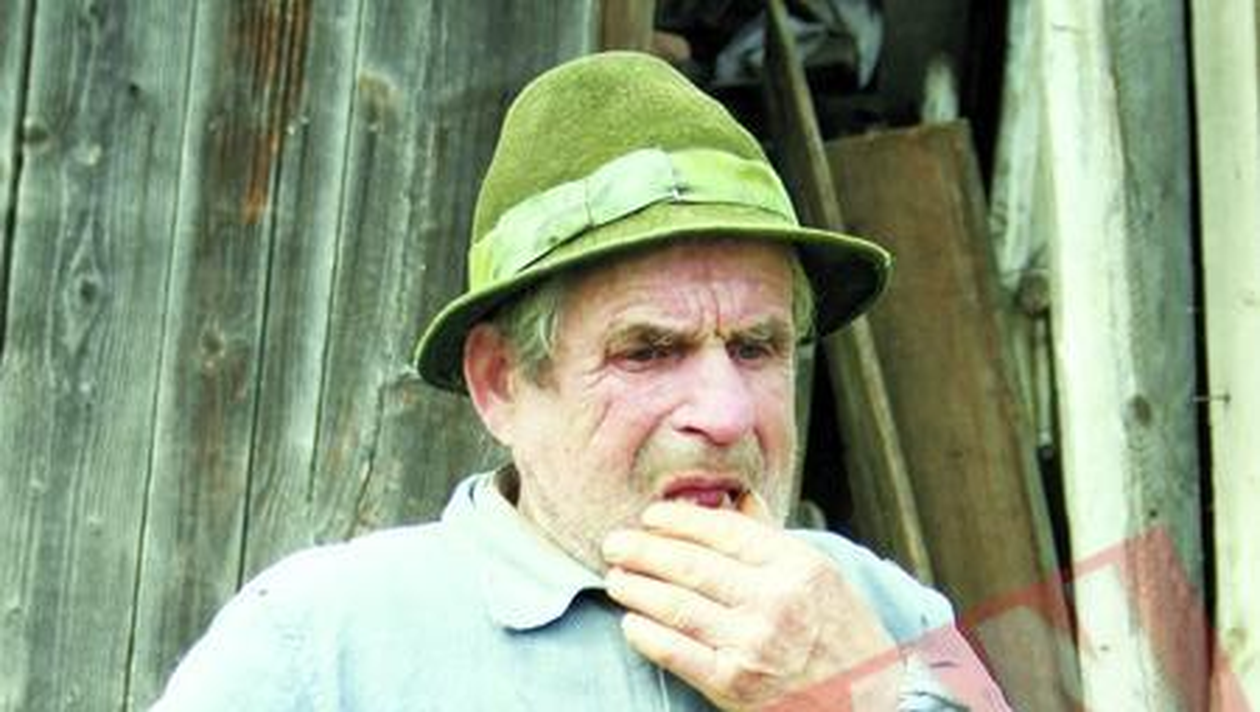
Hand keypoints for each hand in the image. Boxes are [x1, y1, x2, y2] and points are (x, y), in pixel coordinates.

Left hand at [602, 495, 903, 710]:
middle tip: (615, 544)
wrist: (867, 703)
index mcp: (795, 565)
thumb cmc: (840, 633)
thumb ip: (770, 537)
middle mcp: (774, 600)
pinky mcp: (734, 684)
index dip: (677, 521)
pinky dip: (646, 635)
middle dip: (642, 550)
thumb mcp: (818, 574)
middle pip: (690, 565)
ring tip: (616, 578)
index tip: (650, 517)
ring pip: (676, 605)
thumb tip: (731, 497)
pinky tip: (631, 622)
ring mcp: (753, 643)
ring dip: (636, 588)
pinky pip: (676, 652)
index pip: (721, 530)